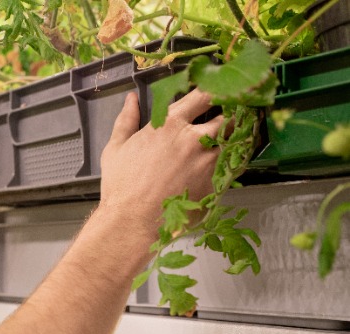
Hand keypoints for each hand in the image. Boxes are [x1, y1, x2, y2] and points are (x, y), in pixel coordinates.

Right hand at [99, 88, 223, 239]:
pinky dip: (235, 159)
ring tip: (236, 135)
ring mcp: (208, 162)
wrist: (132, 223)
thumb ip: (126, 120)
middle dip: (234, 112)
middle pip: (229, 115)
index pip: (204, 95)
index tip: (220, 90)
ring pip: (237, 139)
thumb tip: (131, 99)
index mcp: (169, 125)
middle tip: (236, 112)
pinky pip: (234, 165)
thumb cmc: (121, 187)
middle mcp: (194, 139)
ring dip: (237, 135)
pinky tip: (230, 160)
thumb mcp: (116, 149)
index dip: (216, 89)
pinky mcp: (216, 183)